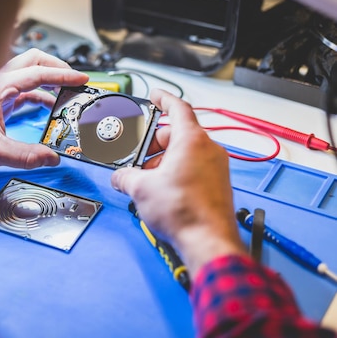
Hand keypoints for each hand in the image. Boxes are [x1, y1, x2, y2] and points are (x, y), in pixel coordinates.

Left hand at [0, 48, 88, 170]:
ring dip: (49, 78)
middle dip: (57, 66)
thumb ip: (23, 155)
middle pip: (33, 60)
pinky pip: (23, 88)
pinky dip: (40, 92)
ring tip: (66, 91)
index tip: (81, 79)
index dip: (63, 75)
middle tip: (75, 79)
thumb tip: (49, 158)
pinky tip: (47, 106)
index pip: (37, 73)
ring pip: (28, 72)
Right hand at [111, 89, 245, 275]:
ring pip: (185, 153)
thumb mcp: (141, 188)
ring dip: (163, 160)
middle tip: (136, 154)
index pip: (178, 108)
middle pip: (177, 134)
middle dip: (153, 143)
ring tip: (145, 178)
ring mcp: (216, 168)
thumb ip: (126, 176)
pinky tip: (160, 189)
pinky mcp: (217, 184)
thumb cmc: (185, 212)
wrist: (207, 241)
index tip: (155, 96)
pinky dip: (176, 172)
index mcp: (192, 140)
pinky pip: (193, 168)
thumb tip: (121, 178)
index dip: (163, 99)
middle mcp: (208, 150)